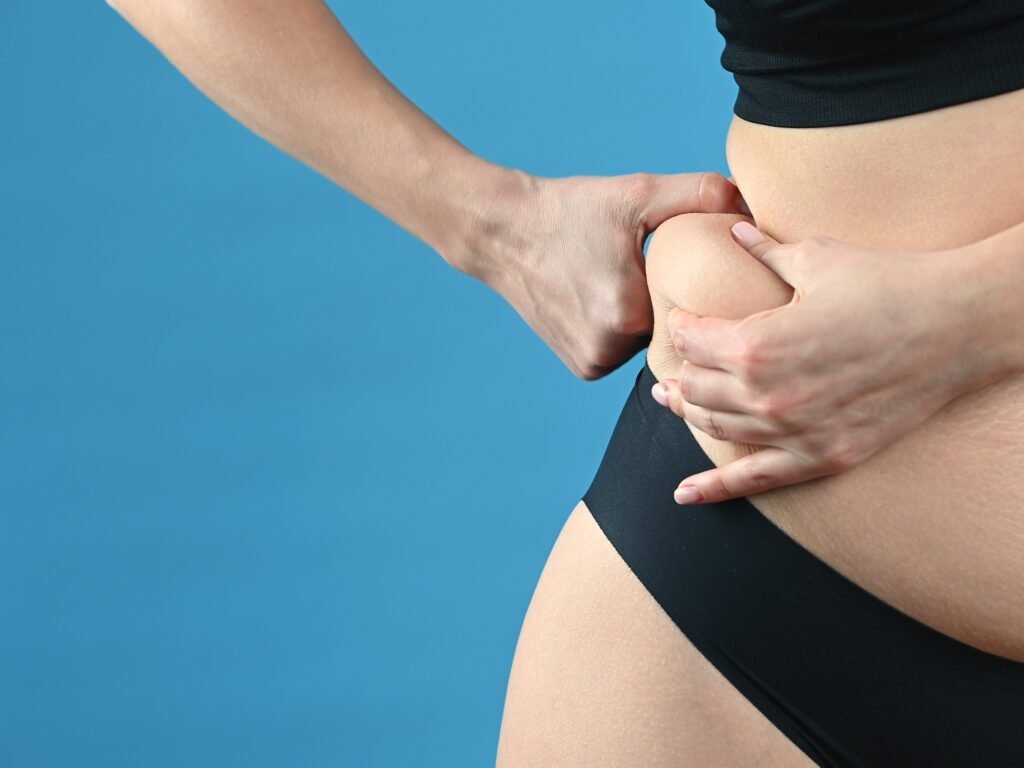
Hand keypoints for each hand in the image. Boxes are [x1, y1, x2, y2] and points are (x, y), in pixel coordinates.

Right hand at [463, 170, 749, 379]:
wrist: (503, 232)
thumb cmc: (571, 210)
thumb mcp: (637, 193)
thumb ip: (698, 193)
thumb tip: (748, 201)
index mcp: (628, 314)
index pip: (697, 308)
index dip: (704, 286)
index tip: (702, 265)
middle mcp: (610, 349)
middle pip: (675, 328)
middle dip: (678, 301)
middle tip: (659, 267)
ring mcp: (595, 363)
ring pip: (653, 343)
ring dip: (654, 320)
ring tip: (631, 283)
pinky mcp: (584, 368)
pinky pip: (630, 352)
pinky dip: (628, 332)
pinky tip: (611, 303)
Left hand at [651, 221, 1004, 503]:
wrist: (962, 325)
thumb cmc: (890, 283)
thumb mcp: (818, 260)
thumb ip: (766, 251)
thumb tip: (736, 228)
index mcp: (758, 345)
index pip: (692, 341)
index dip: (681, 326)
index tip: (684, 318)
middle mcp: (768, 396)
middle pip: (696, 388)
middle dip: (679, 372)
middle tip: (673, 365)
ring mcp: (795, 432)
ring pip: (716, 428)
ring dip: (690, 412)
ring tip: (673, 401)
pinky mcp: (824, 455)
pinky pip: (756, 480)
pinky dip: (715, 489)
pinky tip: (683, 494)